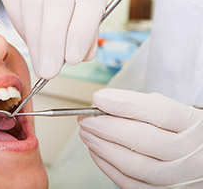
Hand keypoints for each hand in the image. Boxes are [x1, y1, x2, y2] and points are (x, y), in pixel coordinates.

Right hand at [1, 0, 107, 78]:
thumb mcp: (92, 9)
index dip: (81, 33)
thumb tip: (81, 55)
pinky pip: (15, 7)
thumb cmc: (77, 1)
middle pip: (55, 6)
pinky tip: (34, 43)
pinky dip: (23, 30)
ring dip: (35, 44)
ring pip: (30, 8)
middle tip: (49, 71)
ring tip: (41, 65)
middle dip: (51, 44)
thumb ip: (88, 30)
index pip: (88, 2)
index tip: (74, 58)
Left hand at [79, 88, 202, 188]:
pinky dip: (108, 168)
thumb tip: (110, 102)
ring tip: (87, 134)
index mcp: (196, 127)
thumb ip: (149, 106)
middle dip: (106, 126)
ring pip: (134, 165)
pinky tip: (96, 152)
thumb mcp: (178, 113)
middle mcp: (191, 154)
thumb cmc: (186, 133)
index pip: (160, 112)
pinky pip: (131, 184)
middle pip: (142, 139)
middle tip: (86, 118)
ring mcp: (179, 177)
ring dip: (103, 147)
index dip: (125, 104)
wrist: (202, 160)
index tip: (100, 98)